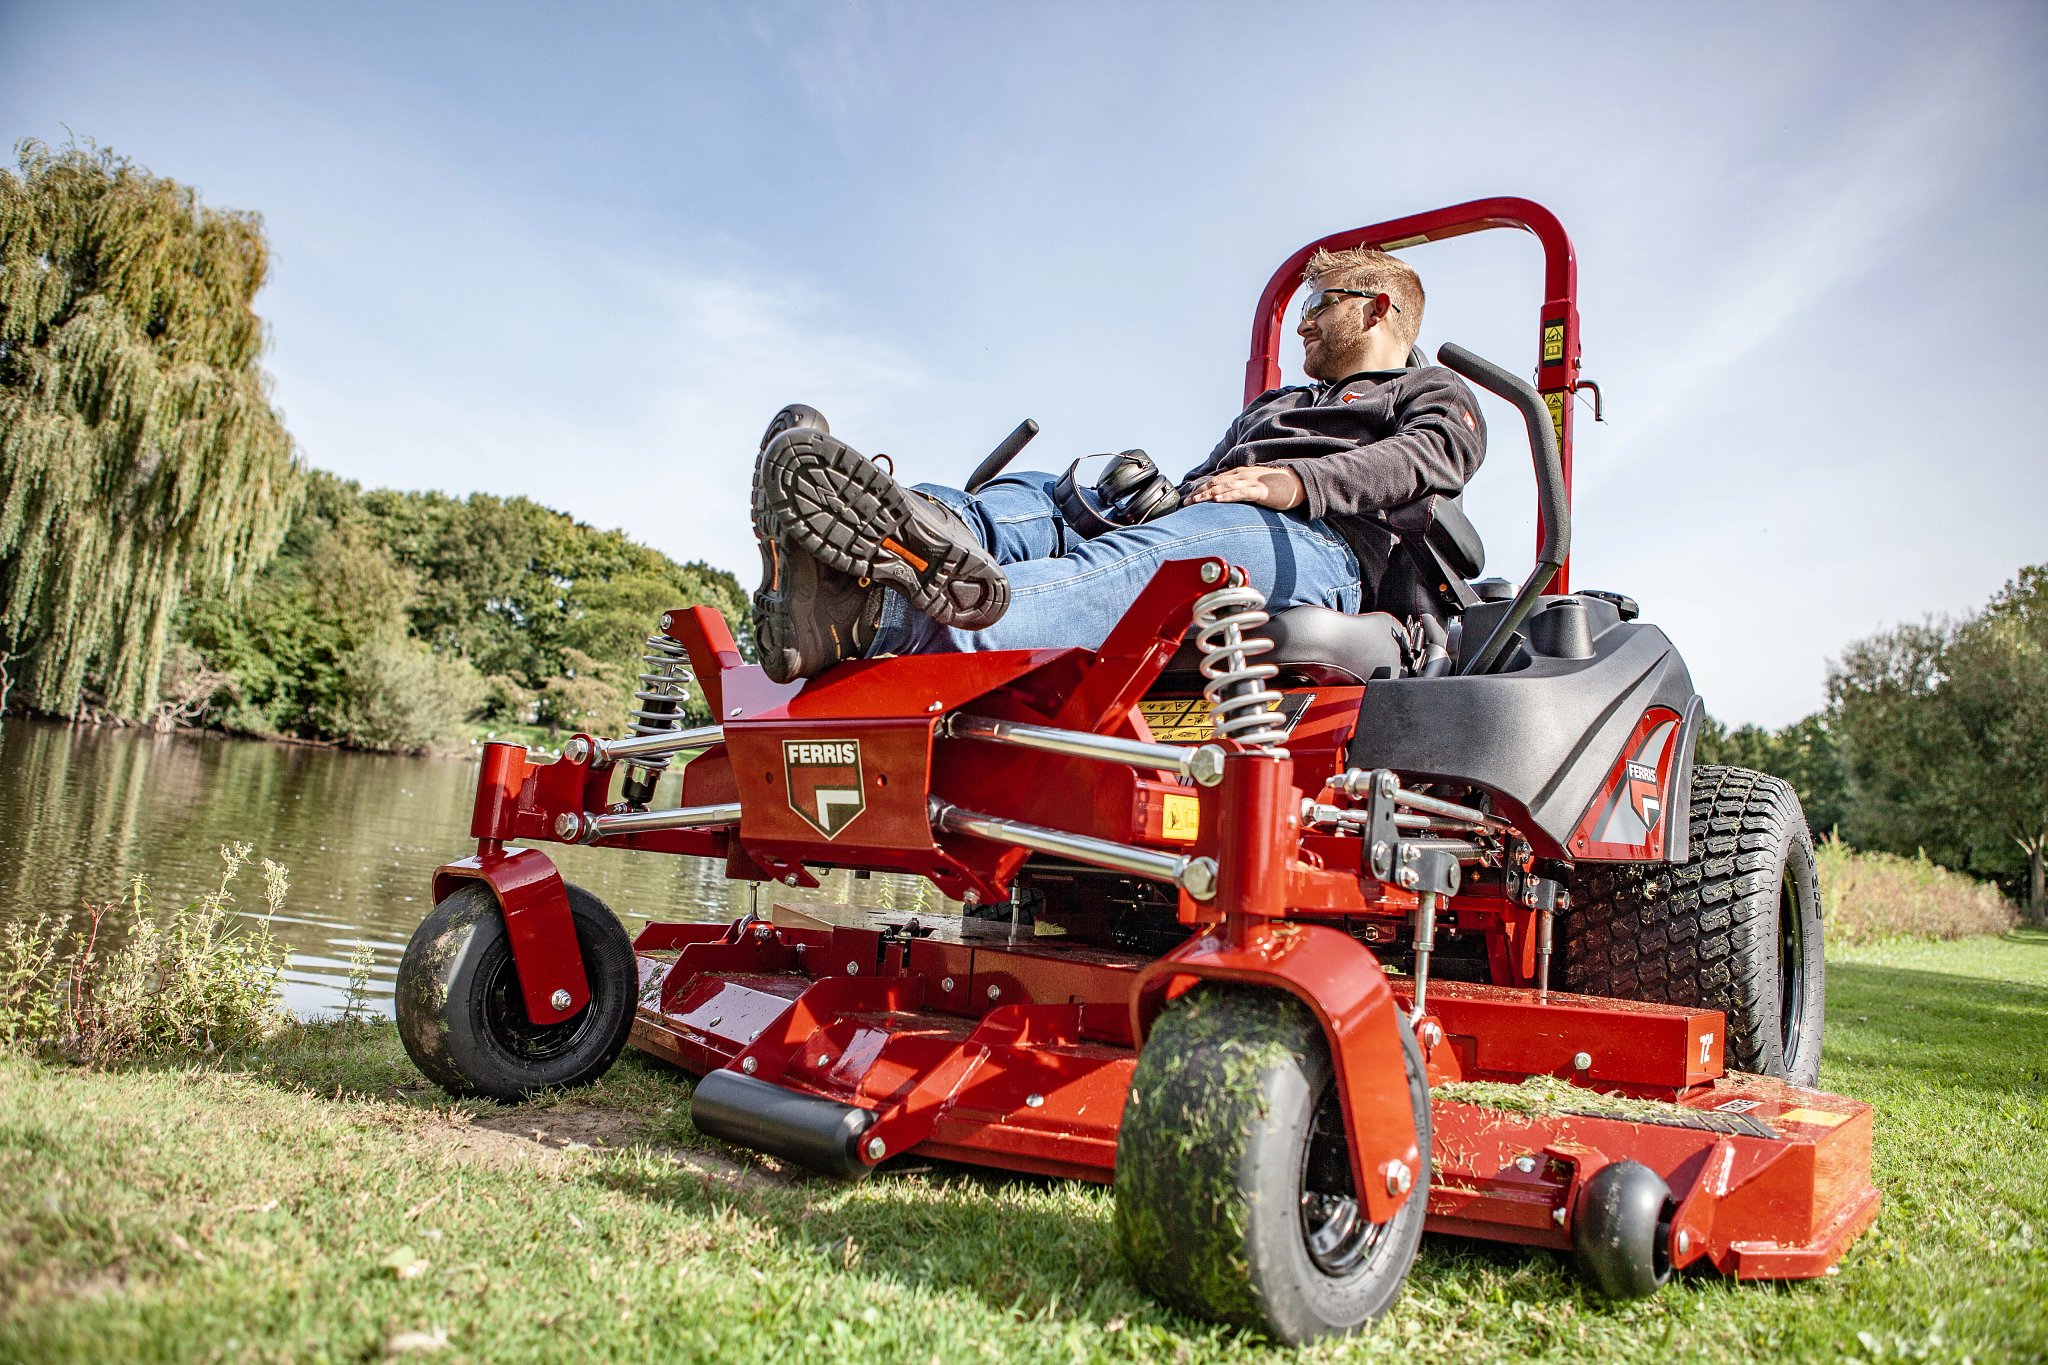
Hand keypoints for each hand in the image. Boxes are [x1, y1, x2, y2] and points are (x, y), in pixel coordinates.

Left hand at [1183, 465, 1304, 509]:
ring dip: (1208, 494)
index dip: (1201, 489)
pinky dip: (1227, 495)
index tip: (1189, 498)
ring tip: (1196, 501)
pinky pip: (1240, 493)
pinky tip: (1218, 499)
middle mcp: (1242, 475)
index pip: (1216, 481)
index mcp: (1240, 474)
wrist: (1297, 482)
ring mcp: (1251, 482)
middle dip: (1199, 493)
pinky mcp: (1260, 490)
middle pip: (1216, 483)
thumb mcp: (1255, 487)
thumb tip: (1226, 499)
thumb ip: (1241, 491)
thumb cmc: (1277, 487)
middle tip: (1186, 502)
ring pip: (1224, 487)